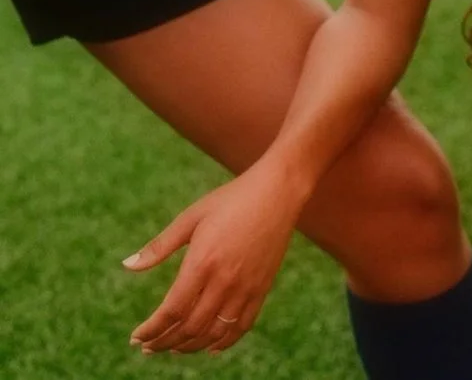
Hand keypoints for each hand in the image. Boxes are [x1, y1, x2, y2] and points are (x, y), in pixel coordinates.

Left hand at [122, 161, 302, 355]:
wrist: (277, 191)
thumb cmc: (231, 199)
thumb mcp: (191, 217)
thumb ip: (159, 246)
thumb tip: (127, 265)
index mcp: (202, 262)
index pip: (171, 311)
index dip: (151, 330)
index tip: (136, 338)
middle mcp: (224, 281)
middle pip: (190, 329)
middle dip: (164, 343)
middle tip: (148, 346)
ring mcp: (246, 288)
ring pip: (214, 334)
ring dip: (189, 347)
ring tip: (173, 347)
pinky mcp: (262, 289)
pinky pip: (241, 328)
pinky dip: (222, 343)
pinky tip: (209, 347)